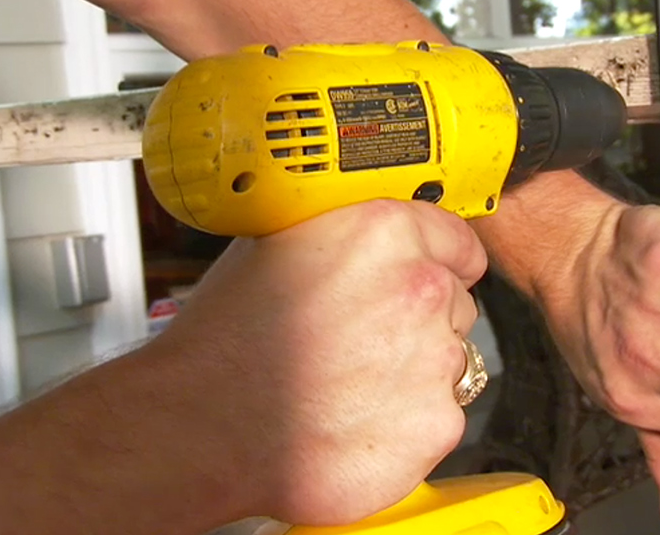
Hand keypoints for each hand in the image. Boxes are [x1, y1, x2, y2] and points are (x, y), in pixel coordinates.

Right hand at [153, 199, 487, 525]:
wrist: (201, 429)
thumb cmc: (226, 342)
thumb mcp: (277, 244)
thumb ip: (346, 231)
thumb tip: (374, 235)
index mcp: (384, 233)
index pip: (458, 243)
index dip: (435, 264)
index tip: (419, 282)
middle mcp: (421, 290)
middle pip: (453, 304)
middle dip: (417, 323)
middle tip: (359, 344)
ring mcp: (434, 361)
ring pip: (448, 363)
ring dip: (412, 374)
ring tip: (345, 387)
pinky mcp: (435, 425)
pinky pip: (438, 418)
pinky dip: (406, 425)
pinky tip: (352, 421)